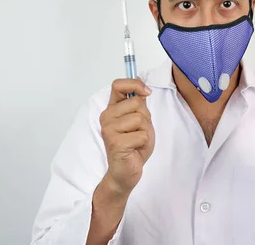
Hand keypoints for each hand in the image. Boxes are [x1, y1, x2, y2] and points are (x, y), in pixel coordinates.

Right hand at [99, 78, 154, 197]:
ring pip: (140, 119)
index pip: (118, 85)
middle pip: (137, 103)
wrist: (126, 171)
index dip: (134, 84)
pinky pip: (141, 135)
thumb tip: (142, 86)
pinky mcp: (115, 143)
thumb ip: (139, 105)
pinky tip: (135, 150)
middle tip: (138, 131)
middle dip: (145, 118)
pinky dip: (144, 143)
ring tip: (137, 141)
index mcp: (112, 109)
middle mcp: (107, 116)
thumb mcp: (140, 121)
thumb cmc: (133, 146)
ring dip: (145, 132)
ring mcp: (109, 129)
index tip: (146, 92)